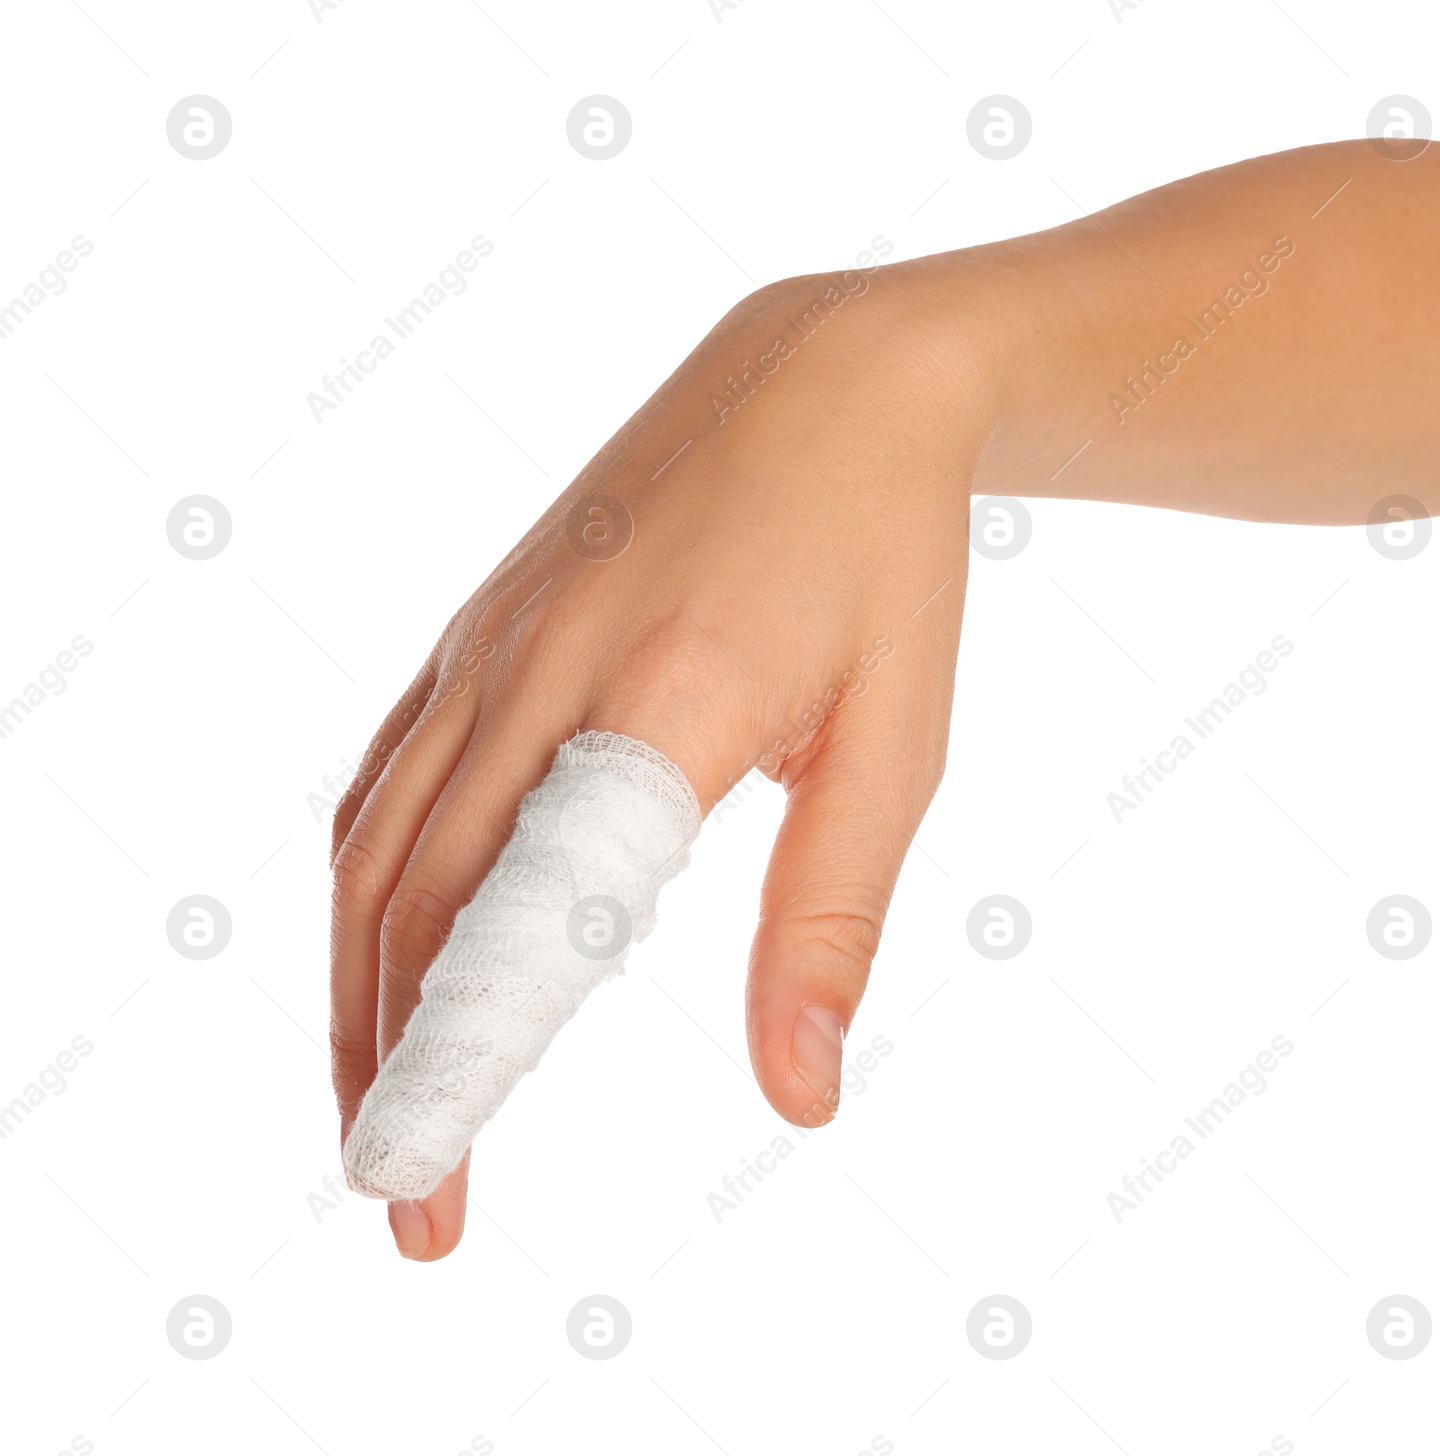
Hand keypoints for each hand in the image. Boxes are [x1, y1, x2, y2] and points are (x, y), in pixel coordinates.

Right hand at [328, 265, 996, 1257]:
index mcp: (663, 699)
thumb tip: (801, 1095)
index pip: (521, 919)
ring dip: (360, 991)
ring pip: (376, 846)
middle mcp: (543, 667)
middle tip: (409, 1205)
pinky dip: (365, 887)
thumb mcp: (897, 745)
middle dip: (400, 1069)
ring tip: (376, 1108)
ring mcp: (494, 640)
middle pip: (420, 903)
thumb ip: (831, 920)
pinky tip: (380, 952)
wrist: (828, 383)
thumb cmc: (883, 565)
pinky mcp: (481, 625)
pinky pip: (386, 774)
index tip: (428, 1189)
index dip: (460, 1064)